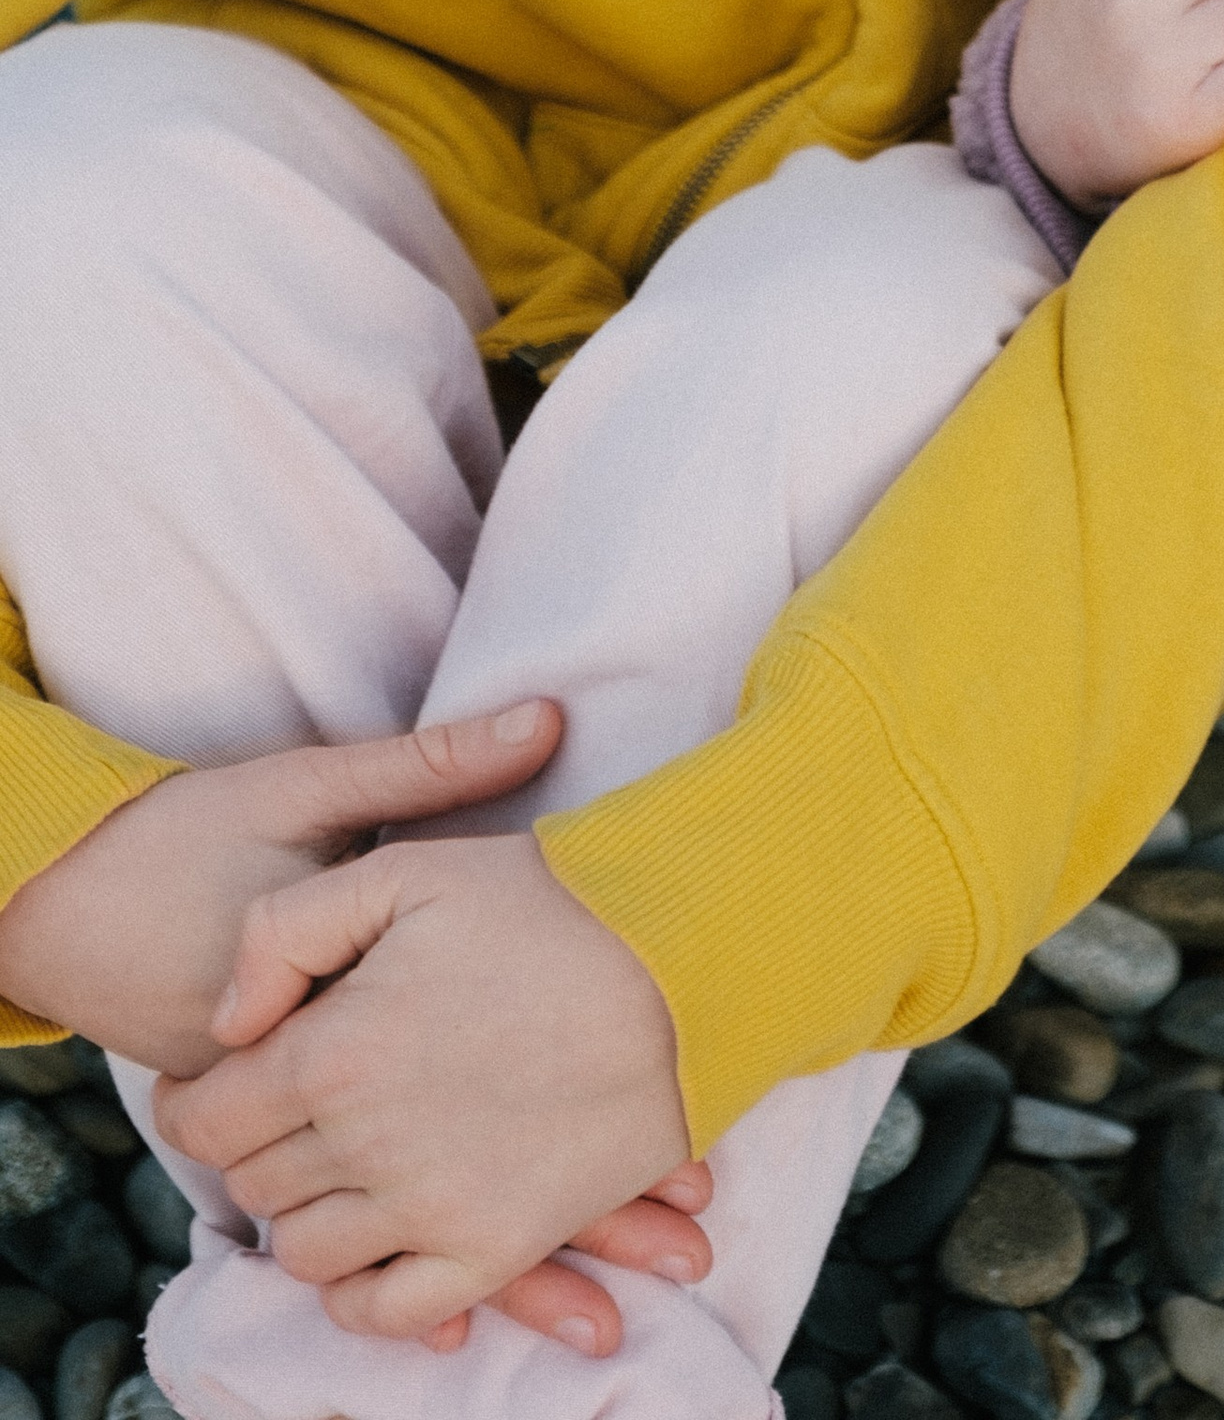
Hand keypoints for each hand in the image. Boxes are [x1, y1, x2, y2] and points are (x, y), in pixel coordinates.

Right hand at [0, 700, 563, 1082]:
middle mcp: (290, 1062)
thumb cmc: (188, 829)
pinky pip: (318, 1100)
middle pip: (421, 1056)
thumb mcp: (312, 785)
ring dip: (420, 1058)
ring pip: (371, 1091)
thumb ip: (430, 763)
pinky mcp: (228, 1105)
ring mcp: (254, 1099)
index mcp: (325, 983)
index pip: (456, 999)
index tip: (567, 944)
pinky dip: (360, 1071)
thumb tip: (553, 719)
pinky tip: (403, 1034)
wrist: (54, 896)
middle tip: (527, 988)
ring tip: (474, 1015)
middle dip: (475, 1028)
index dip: (516, 971)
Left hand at [157, 825, 692, 1348]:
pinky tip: (378, 1249)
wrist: (685, 960)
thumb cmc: (549, 902)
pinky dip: (364, 1296)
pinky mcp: (494, 1246)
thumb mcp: (407, 871)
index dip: (195, 1104)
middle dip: (259, 1147)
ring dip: (308, 1216)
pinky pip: (389, 1312)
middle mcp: (365, 1145)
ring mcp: (430, 1207)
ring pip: (308, 1254)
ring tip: (338, 1169)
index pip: (207, 1119)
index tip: (213, 1089)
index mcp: (332, 1053)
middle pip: (256, 1183)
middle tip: (291, 1110)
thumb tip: (227, 1022)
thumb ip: (285, 931)